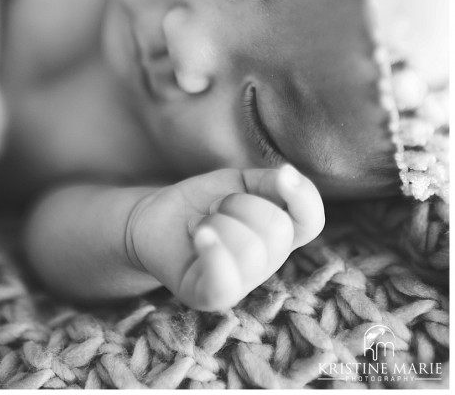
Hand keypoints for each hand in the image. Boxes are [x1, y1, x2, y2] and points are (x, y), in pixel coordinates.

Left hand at [128, 165, 323, 311]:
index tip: (282, 174)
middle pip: (277, 228)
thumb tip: (288, 176)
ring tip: (202, 225)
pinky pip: (225, 283)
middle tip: (216, 208)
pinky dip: (213, 252)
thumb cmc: (204, 202)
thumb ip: (272, 183)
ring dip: (217, 222)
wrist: (158, 219)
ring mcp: (240, 283)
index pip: (311, 220)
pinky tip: (198, 234)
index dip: (303, 196)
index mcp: (281, 234)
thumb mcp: (242, 183)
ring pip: (250, 249)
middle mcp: (267, 263)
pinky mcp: (208, 296)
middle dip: (239, 203)